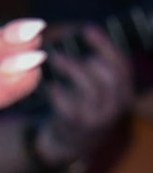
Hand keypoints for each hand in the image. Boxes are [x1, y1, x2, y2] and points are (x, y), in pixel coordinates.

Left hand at [36, 24, 131, 169]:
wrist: (69, 143)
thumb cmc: (78, 103)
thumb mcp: (91, 83)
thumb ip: (90, 62)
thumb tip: (76, 29)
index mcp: (121, 90)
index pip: (122, 65)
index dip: (106, 45)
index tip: (87, 29)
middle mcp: (115, 105)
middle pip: (113, 77)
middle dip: (91, 56)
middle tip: (68, 46)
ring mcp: (97, 118)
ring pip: (93, 90)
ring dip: (72, 69)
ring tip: (54, 58)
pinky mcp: (77, 128)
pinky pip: (70, 108)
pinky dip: (58, 93)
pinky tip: (49, 86)